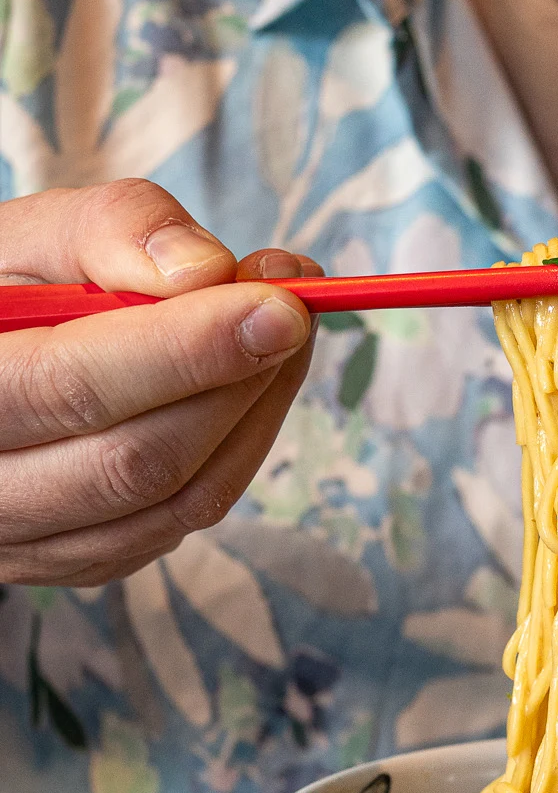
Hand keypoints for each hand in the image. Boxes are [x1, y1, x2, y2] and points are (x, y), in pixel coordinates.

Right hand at [0, 180, 320, 585]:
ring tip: (281, 335)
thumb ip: (110, 231)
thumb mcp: (33, 237)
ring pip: (175, 505)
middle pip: (136, 462)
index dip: (187, 350)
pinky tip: (246, 388)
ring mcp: (28, 543)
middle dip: (236, 381)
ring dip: (252, 416)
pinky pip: (181, 525)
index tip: (280, 306)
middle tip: (293, 309)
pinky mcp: (80, 561)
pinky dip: (235, 452)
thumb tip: (207, 272)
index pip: (73, 388)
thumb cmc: (9, 288)